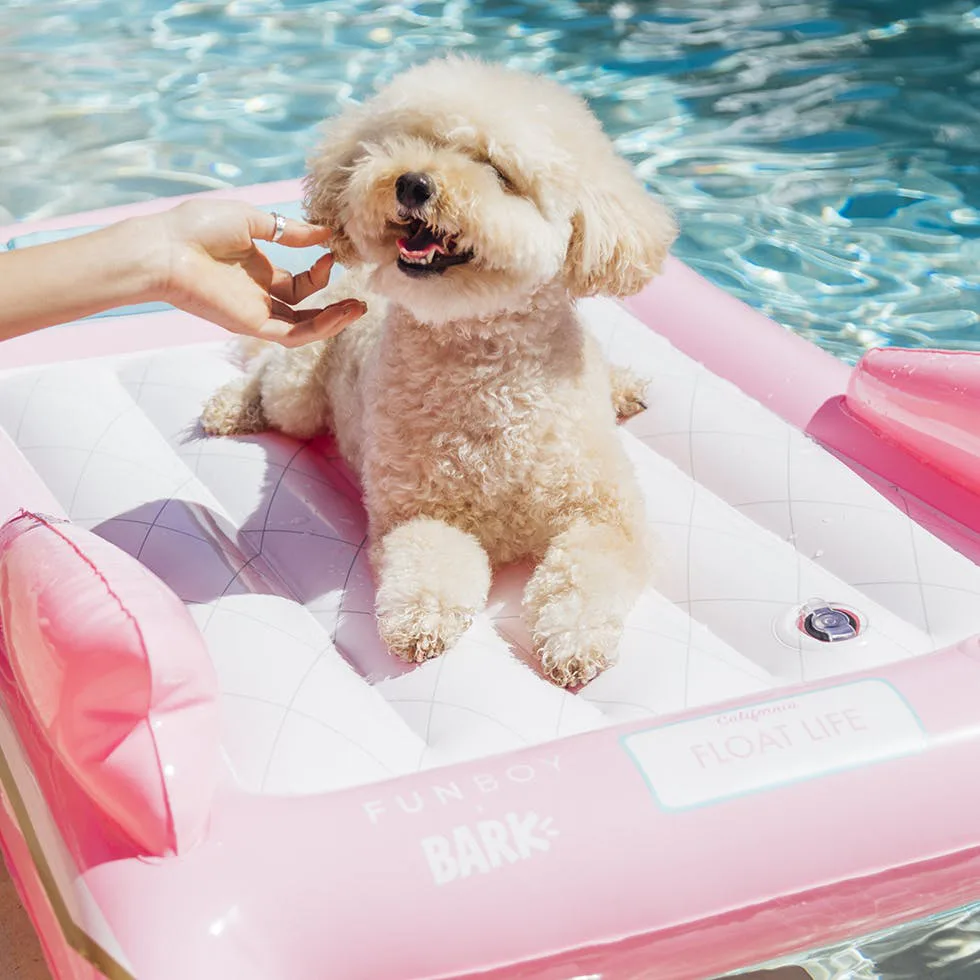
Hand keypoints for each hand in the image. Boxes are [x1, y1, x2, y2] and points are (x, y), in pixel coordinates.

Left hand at [149, 199, 365, 346]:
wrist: (166, 248)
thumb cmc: (198, 226)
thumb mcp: (253, 220)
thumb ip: (289, 230)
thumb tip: (324, 232)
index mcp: (258, 270)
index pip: (299, 281)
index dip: (320, 271)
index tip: (333, 251)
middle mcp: (259, 294)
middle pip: (305, 306)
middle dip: (333, 302)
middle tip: (360, 295)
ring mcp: (256, 312)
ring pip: (303, 326)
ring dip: (333, 320)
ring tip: (359, 309)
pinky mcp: (252, 325)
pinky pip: (293, 334)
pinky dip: (318, 328)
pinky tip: (340, 313)